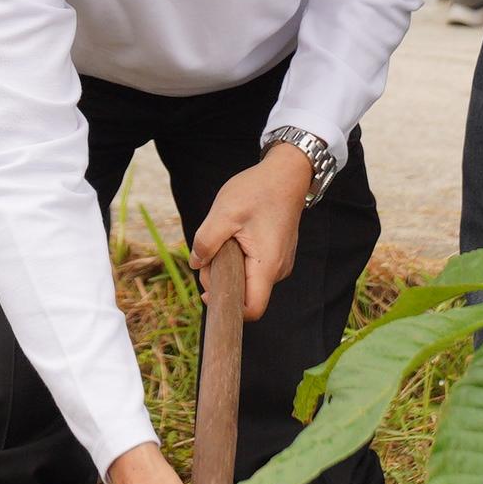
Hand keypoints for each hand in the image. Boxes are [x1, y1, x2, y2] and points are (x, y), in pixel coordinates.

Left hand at [191, 147, 316, 319]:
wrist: (286, 174)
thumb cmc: (257, 191)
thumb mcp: (223, 214)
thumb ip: (206, 242)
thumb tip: (196, 264)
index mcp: (267, 265)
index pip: (252, 309)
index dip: (228, 307)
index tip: (208, 292)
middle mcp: (278, 270)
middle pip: (246, 295)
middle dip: (222, 280)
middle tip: (210, 252)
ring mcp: (279, 263)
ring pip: (248, 280)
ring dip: (230, 268)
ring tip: (224, 238)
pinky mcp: (276, 255)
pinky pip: (254, 268)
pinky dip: (239, 260)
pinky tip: (234, 237)